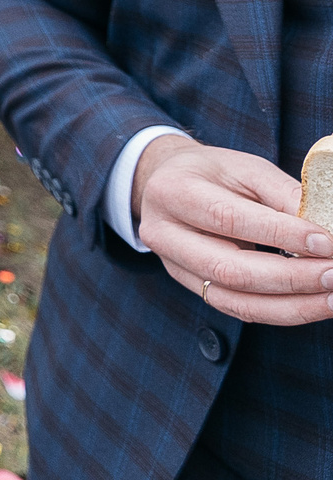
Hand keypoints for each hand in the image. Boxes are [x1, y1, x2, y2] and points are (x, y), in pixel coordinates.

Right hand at [133, 134, 332, 324]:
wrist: (168, 186)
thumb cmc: (213, 173)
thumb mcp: (246, 168)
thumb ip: (282, 193)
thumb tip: (326, 228)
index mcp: (172, 192)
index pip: (228, 218)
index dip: (280, 234)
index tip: (327, 242)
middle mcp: (164, 235)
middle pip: (229, 269)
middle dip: (291, 277)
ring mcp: (175, 267)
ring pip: (235, 300)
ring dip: (292, 305)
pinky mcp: (193, 287)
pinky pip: (239, 309)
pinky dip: (282, 311)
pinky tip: (313, 304)